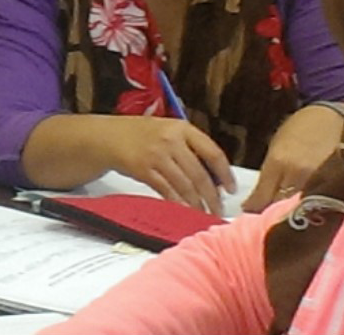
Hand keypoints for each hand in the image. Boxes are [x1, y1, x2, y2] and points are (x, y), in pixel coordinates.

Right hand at [101, 117, 236, 215]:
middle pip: (199, 174)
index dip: (225, 173)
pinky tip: (185, 210)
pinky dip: (178, 203)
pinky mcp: (144, 170)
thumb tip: (215, 176)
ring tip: (204, 214)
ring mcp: (157, 155)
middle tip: (219, 209)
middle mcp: (172, 141)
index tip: (232, 188)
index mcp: (184, 128)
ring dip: (196, 204)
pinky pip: (166, 191)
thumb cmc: (145, 135)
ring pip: (184, 185)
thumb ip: (192, 147)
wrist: (111, 136)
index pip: (213, 152)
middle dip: (212, 196)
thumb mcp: (171, 130)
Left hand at [242, 103, 343, 212]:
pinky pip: (317, 206)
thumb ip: (268, 176)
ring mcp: (318, 182)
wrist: (332, 115)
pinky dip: (309, 210)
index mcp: (279, 163)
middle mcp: (297, 175)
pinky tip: (306, 212)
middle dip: (270, 217)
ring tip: (286, 219)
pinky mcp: (334, 185)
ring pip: (299, 212)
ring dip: (290, 217)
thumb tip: (256, 203)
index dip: (253, 210)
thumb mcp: (276, 147)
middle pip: (279, 210)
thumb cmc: (300, 128)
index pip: (260, 200)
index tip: (249, 213)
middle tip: (265, 220)